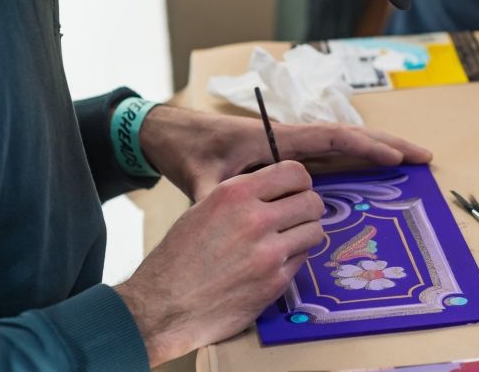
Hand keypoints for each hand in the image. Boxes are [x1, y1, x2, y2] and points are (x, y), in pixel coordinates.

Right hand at [115, 161, 323, 365]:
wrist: (162, 307)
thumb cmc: (179, 257)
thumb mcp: (206, 208)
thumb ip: (245, 195)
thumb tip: (280, 189)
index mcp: (236, 193)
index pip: (295, 172)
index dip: (300, 182)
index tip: (295, 191)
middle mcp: (255, 219)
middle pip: (312, 201)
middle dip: (308, 208)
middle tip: (296, 217)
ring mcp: (268, 253)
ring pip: (315, 230)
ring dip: (305, 233)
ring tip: (288, 239)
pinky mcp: (275, 282)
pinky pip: (302, 259)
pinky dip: (294, 258)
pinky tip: (274, 262)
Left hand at [139, 107, 432, 200]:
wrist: (175, 136)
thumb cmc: (190, 151)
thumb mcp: (201, 179)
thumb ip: (216, 198)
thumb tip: (226, 217)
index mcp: (278, 137)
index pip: (333, 138)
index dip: (366, 147)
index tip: (395, 158)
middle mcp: (293, 138)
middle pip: (352, 136)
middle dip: (389, 144)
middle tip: (425, 156)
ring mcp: (294, 146)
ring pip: (347, 144)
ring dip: (380, 148)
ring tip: (414, 158)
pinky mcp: (290, 155)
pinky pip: (334, 154)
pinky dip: (360, 156)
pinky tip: (377, 166)